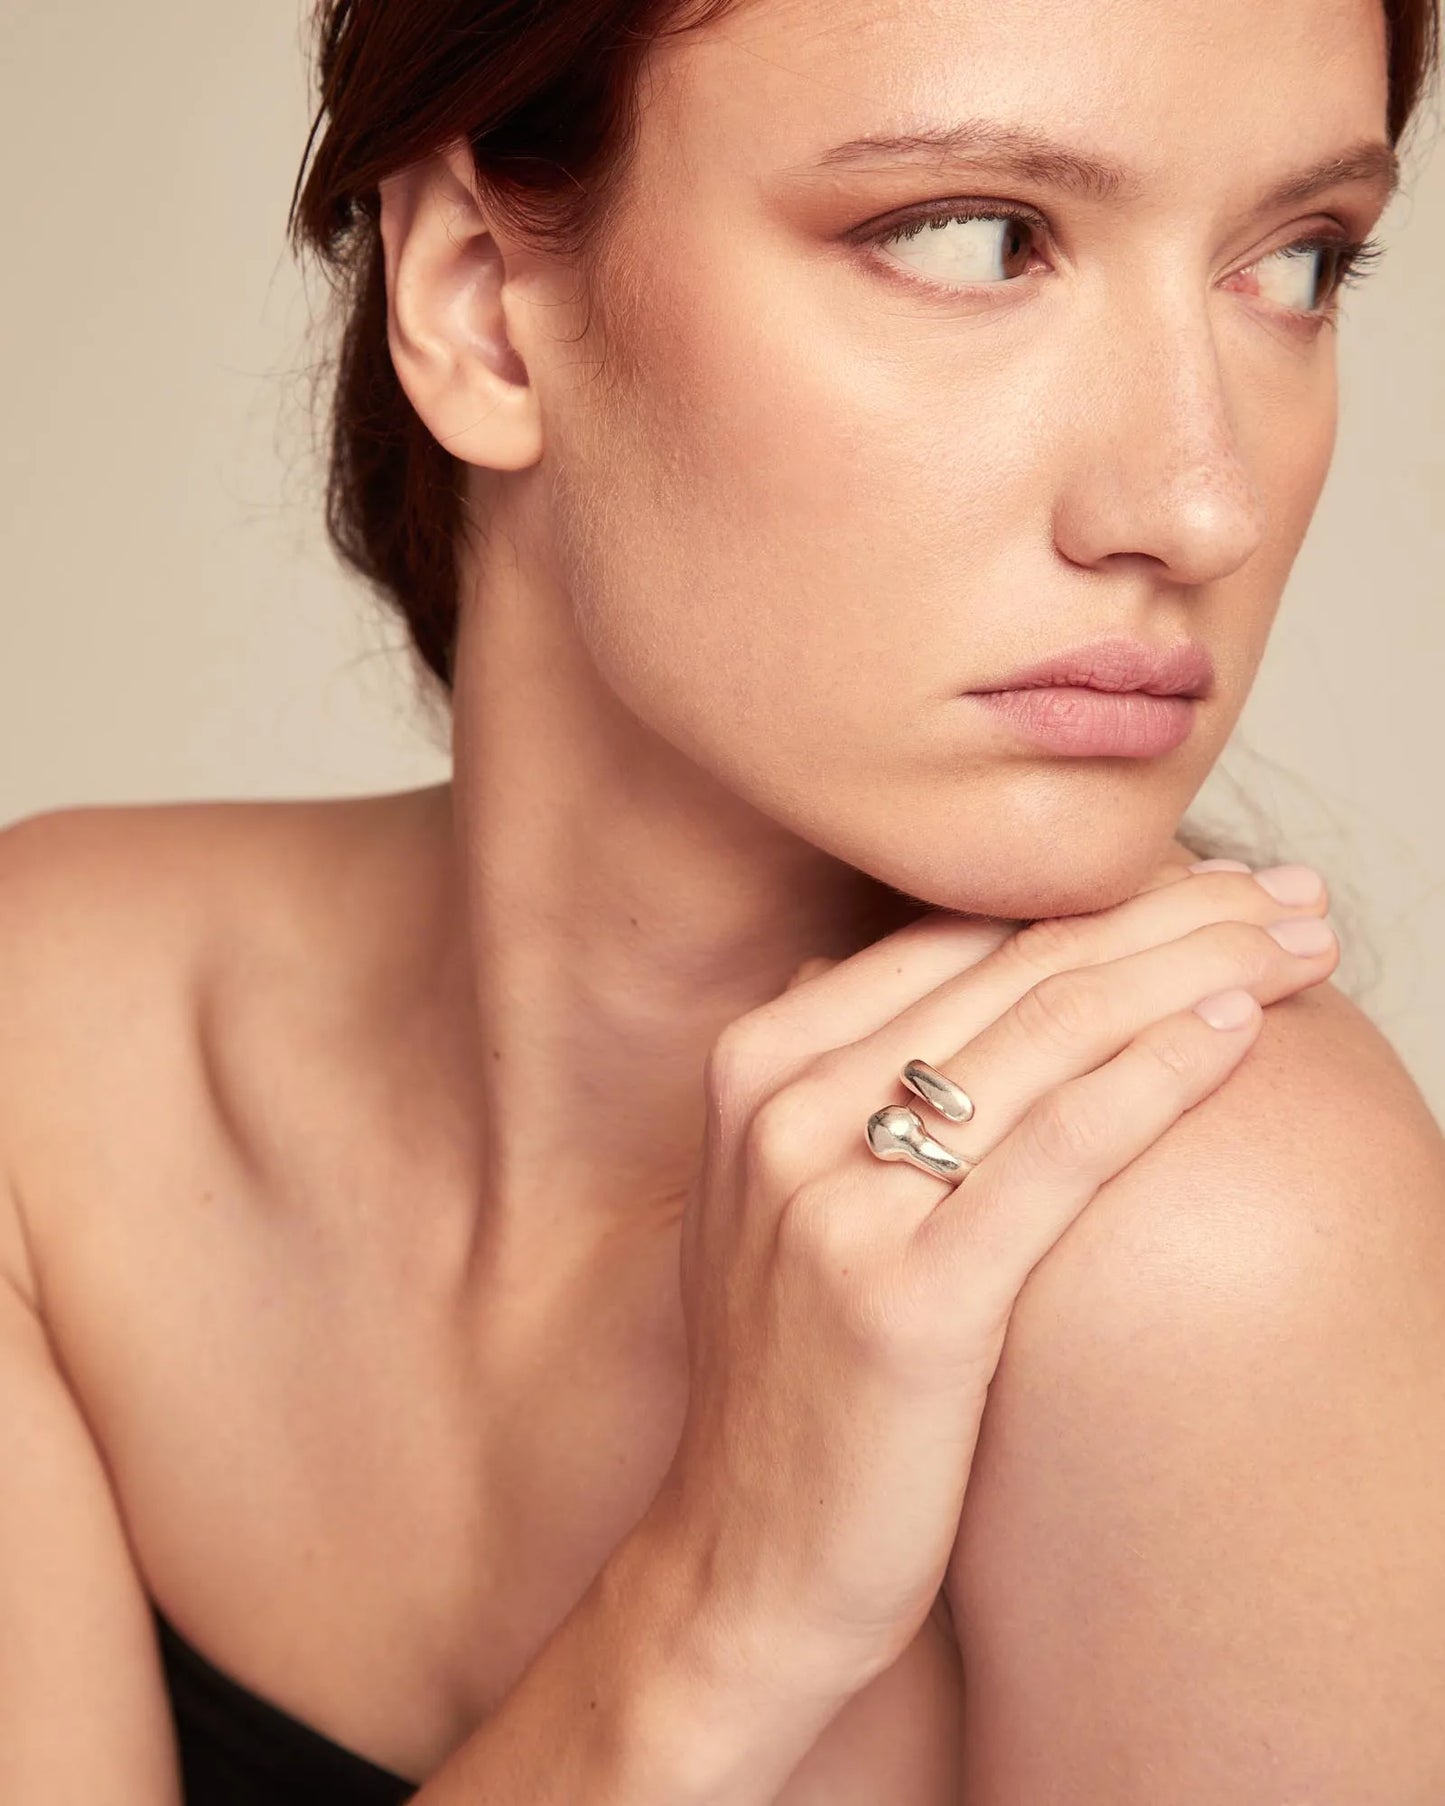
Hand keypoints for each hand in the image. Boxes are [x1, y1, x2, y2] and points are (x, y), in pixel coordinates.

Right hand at [644, 863, 1337, 1707]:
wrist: (744, 1557)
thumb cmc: (796, 1372)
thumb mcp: (782, 1195)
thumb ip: (837, 1070)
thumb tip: (922, 962)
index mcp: (754, 1063)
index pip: (958, 933)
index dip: (1101, 895)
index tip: (1214, 883)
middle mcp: (782, 1109)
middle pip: (1017, 967)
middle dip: (1179, 914)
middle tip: (1294, 892)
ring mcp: (833, 1200)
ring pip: (1050, 1033)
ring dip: (1200, 969)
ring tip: (1305, 943)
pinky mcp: (907, 1299)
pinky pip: (1059, 1150)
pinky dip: (1160, 1075)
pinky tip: (1240, 1031)